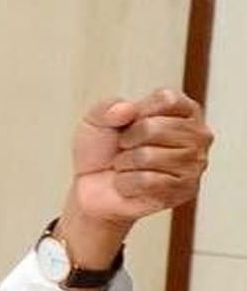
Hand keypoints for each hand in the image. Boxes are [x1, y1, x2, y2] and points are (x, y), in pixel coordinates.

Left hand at [70, 88, 212, 228]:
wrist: (91, 187)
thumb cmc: (102, 151)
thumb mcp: (96, 120)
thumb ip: (107, 107)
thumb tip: (128, 110)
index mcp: (184, 110)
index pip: (167, 99)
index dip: (137, 111)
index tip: (128, 122)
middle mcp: (198, 135)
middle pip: (155, 128)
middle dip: (127, 140)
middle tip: (124, 148)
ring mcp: (195, 165)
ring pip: (149, 156)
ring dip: (125, 163)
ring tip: (126, 166)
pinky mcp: (185, 191)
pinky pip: (147, 181)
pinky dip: (126, 183)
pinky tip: (130, 184)